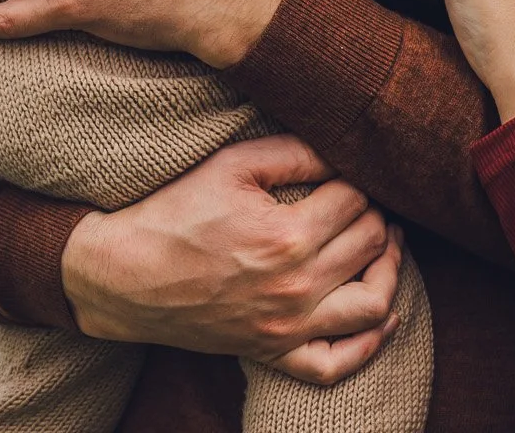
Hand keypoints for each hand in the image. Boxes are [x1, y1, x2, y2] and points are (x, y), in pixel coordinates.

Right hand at [62, 134, 400, 367]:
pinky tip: (385, 316)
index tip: (346, 172)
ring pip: (372, 306)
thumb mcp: (232, 164)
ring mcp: (286, 328)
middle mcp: (295, 287)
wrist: (124, 275)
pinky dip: (369, 346)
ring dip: (391, 271)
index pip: (356, 199)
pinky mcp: (272, 353)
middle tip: (365, 200)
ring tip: (386, 245)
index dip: (358, 178)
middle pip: (370, 244)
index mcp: (287, 235)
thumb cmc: (176, 212)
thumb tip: (342, 148)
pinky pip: (334, 366)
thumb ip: (294, 151)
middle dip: (376, 215)